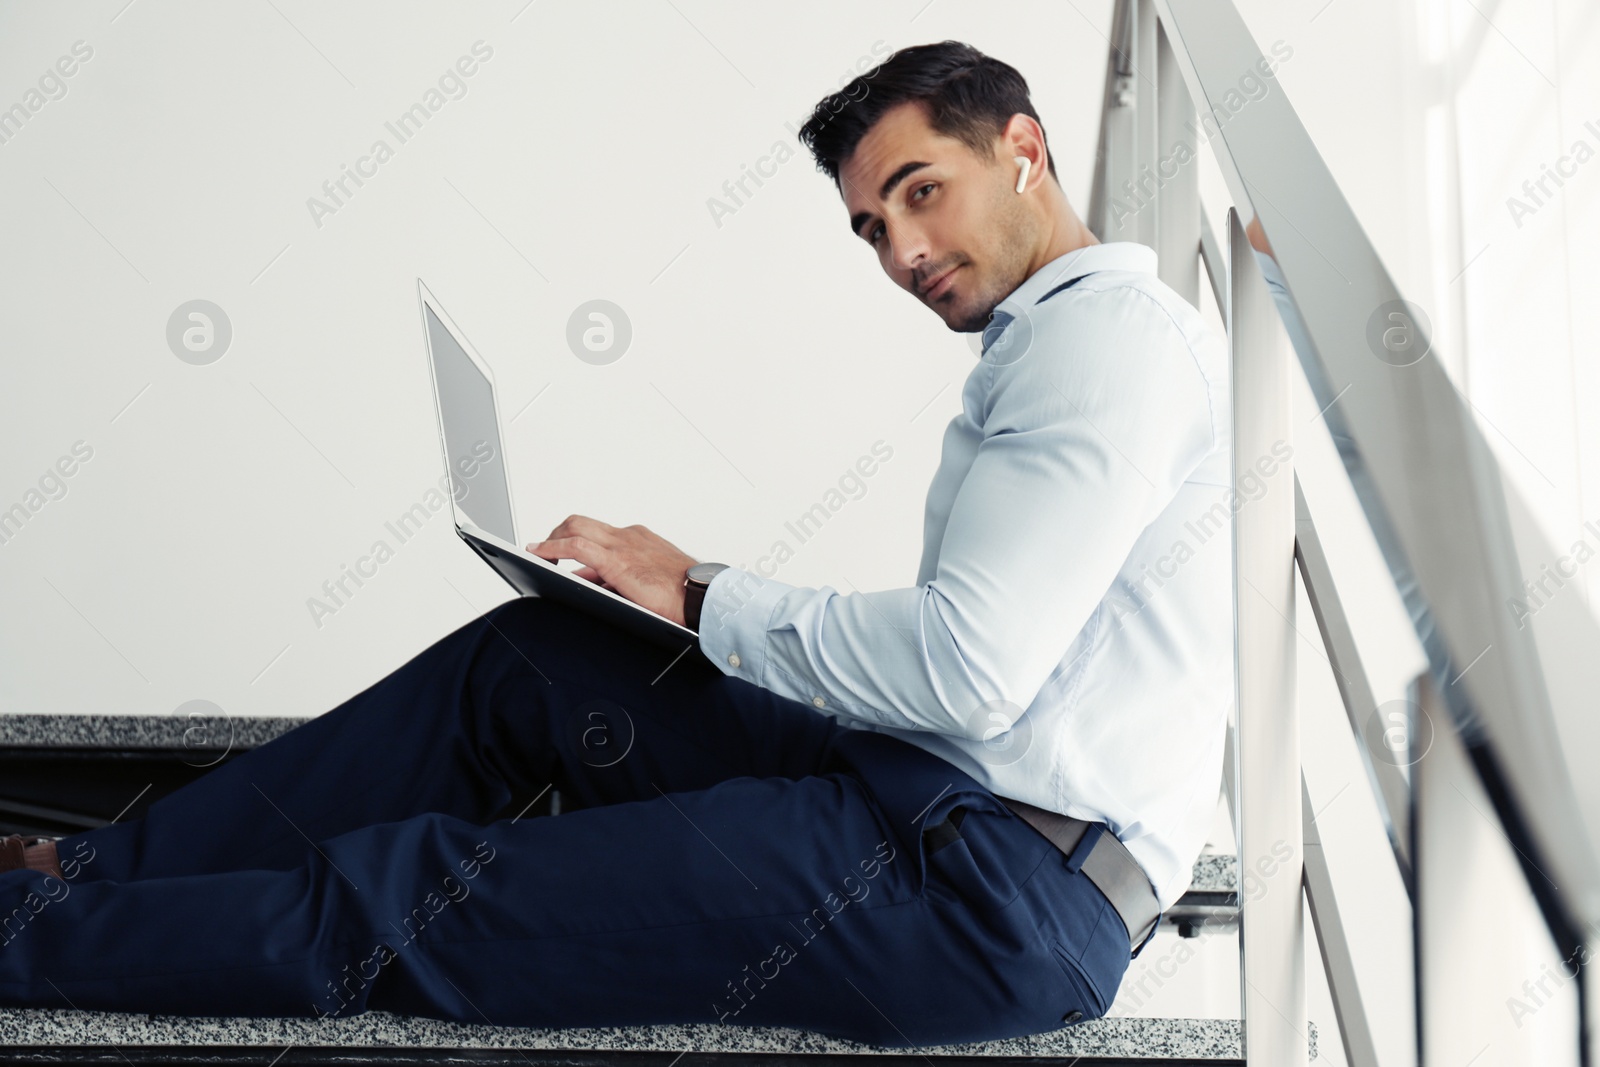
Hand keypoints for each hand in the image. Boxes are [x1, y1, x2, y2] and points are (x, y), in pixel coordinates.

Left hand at [527, 514, 697, 625]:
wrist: (701, 595)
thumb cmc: (682, 593)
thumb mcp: (648, 580)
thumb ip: (620, 579)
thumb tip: (594, 584)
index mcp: (637, 539)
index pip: (599, 534)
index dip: (575, 542)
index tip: (563, 552)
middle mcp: (628, 536)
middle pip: (582, 522)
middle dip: (558, 534)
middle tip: (544, 550)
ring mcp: (621, 545)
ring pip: (574, 528)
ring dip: (551, 540)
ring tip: (537, 553)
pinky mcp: (616, 560)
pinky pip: (575, 546)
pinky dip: (552, 549)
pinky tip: (539, 556)